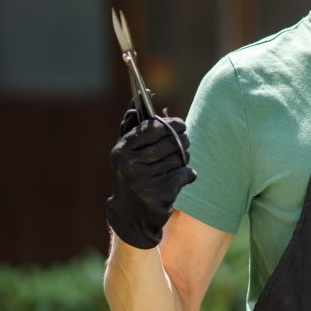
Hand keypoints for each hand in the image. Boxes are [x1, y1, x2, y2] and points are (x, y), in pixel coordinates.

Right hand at [107, 113, 195, 248]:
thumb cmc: (133, 175)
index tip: (181, 125)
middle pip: (171, 142)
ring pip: (179, 159)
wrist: (131, 217)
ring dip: (183, 160)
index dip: (172, 124)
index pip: (154, 127)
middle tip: (185, 143)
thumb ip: (134, 124)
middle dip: (182, 142)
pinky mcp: (158, 195)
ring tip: (176, 165)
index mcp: (122, 151)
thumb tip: (143, 94)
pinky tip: (180, 180)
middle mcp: (129, 166)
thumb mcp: (128, 151)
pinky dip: (187, 175)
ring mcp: (143, 182)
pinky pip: (185, 174)